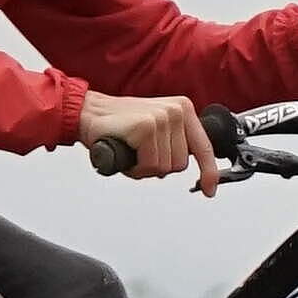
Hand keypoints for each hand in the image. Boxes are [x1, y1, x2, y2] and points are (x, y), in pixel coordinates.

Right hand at [80, 90, 218, 192]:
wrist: (88, 113)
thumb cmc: (120, 127)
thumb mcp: (157, 131)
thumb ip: (176, 144)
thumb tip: (196, 169)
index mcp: (182, 109)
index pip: (204, 147)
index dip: (208, 172)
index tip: (209, 189)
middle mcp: (175, 110)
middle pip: (180, 165)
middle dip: (159, 168)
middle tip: (140, 154)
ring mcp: (162, 117)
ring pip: (165, 167)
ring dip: (144, 168)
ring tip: (132, 150)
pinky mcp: (146, 127)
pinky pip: (149, 165)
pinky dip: (135, 167)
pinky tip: (126, 150)